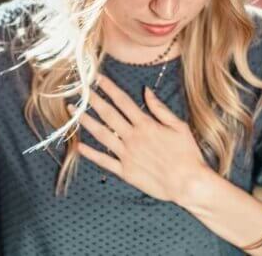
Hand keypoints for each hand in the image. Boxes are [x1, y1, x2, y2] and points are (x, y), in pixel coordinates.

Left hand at [73, 75, 207, 202]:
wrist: (188, 183)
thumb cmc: (187, 154)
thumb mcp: (178, 126)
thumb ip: (160, 108)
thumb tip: (146, 91)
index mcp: (146, 125)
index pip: (123, 101)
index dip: (109, 88)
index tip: (98, 78)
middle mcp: (133, 137)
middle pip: (109, 115)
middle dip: (93, 101)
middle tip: (79, 91)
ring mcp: (127, 155)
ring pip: (102, 135)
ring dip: (86, 122)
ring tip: (73, 111)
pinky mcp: (126, 172)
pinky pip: (104, 161)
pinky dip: (91, 154)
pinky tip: (79, 146)